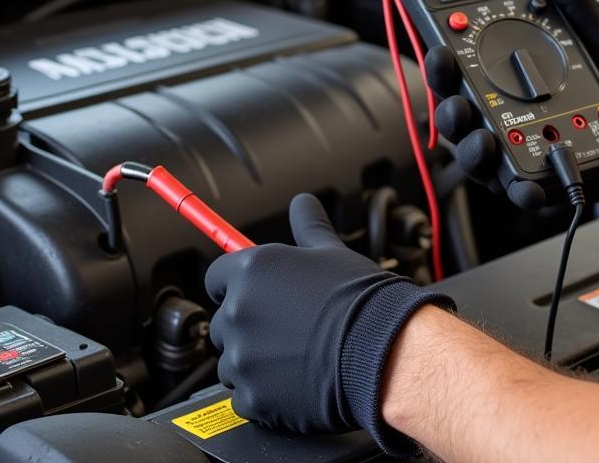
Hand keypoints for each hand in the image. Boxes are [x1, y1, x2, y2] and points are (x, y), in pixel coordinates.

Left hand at [205, 193, 453, 454]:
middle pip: (224, 320)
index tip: (256, 293)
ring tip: (294, 355)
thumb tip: (303, 203)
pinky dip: (264, 392)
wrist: (382, 351)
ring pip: (232, 360)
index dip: (236, 284)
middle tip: (287, 327)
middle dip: (249, 324)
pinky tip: (294, 380)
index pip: (217, 275)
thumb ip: (308, 225)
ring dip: (254, 360)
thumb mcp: (332, 251)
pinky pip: (245, 395)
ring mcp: (242, 356)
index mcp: (253, 270)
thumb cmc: (359, 300)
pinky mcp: (252, 396)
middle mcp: (239, 310)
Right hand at [426, 0, 598, 208]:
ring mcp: (518, 147)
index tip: (440, 51)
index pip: (460, 69)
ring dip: (472, 152)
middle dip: (448, 109)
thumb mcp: (597, 36)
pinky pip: (517, 189)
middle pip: (457, 113)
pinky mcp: (539, 178)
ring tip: (485, 143)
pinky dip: (518, 191)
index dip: (441, 63)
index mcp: (507, 75)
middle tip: (457, 102)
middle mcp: (504, 112)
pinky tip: (526, 187)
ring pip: (476, 155)